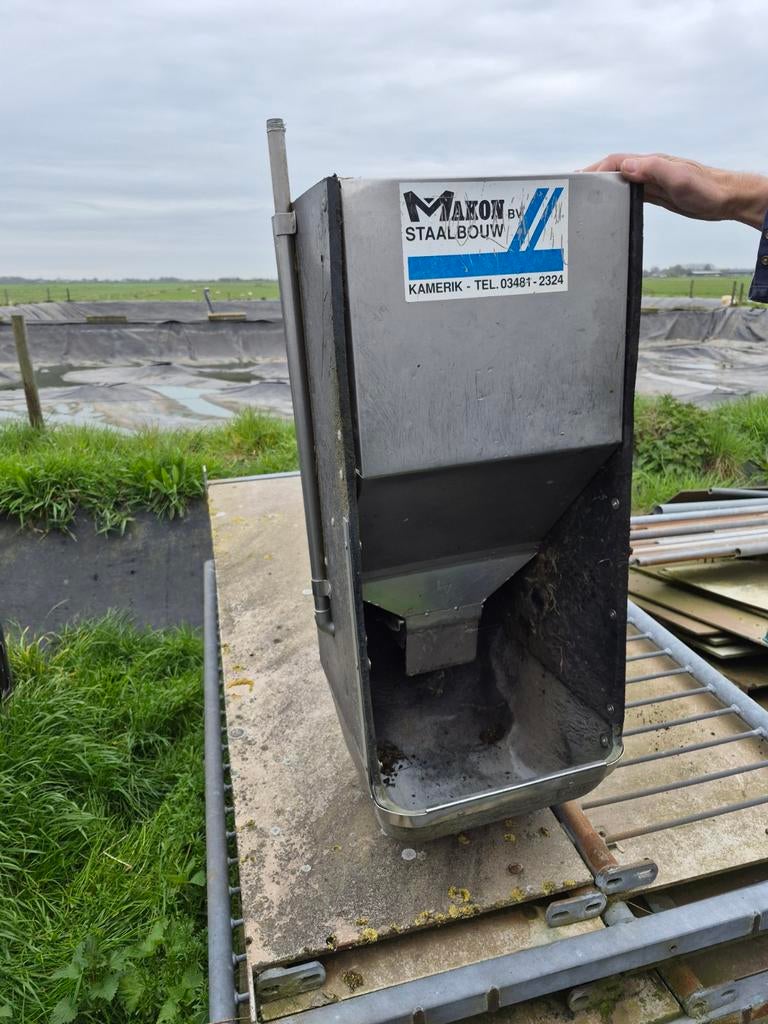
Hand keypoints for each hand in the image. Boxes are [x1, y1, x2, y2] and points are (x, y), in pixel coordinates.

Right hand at [583, 153, 767, 228]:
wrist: (726, 199)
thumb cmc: (706, 188)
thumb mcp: (679, 178)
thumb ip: (653, 169)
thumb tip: (625, 165)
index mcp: (651, 163)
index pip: (616, 161)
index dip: (596, 169)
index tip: (580, 179)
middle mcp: (650, 170)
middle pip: (615, 169)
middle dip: (594, 175)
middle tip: (576, 187)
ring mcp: (653, 181)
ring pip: (622, 180)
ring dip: (604, 186)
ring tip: (587, 196)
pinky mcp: (658, 193)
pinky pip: (632, 192)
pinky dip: (618, 196)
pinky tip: (612, 204)